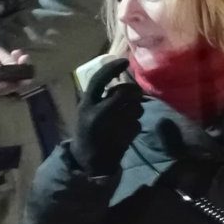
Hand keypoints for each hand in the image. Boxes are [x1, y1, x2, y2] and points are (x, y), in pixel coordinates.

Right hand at [71, 57, 143, 175]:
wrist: (88, 162)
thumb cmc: (88, 130)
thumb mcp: (86, 110)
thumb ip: (100, 96)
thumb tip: (121, 77)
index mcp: (86, 104)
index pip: (99, 80)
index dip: (112, 68)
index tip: (125, 61)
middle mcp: (97, 114)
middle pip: (124, 92)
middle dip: (134, 91)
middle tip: (135, 94)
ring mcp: (112, 127)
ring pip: (136, 108)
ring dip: (136, 109)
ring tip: (128, 114)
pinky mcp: (123, 139)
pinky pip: (138, 124)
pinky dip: (135, 125)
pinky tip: (126, 130)